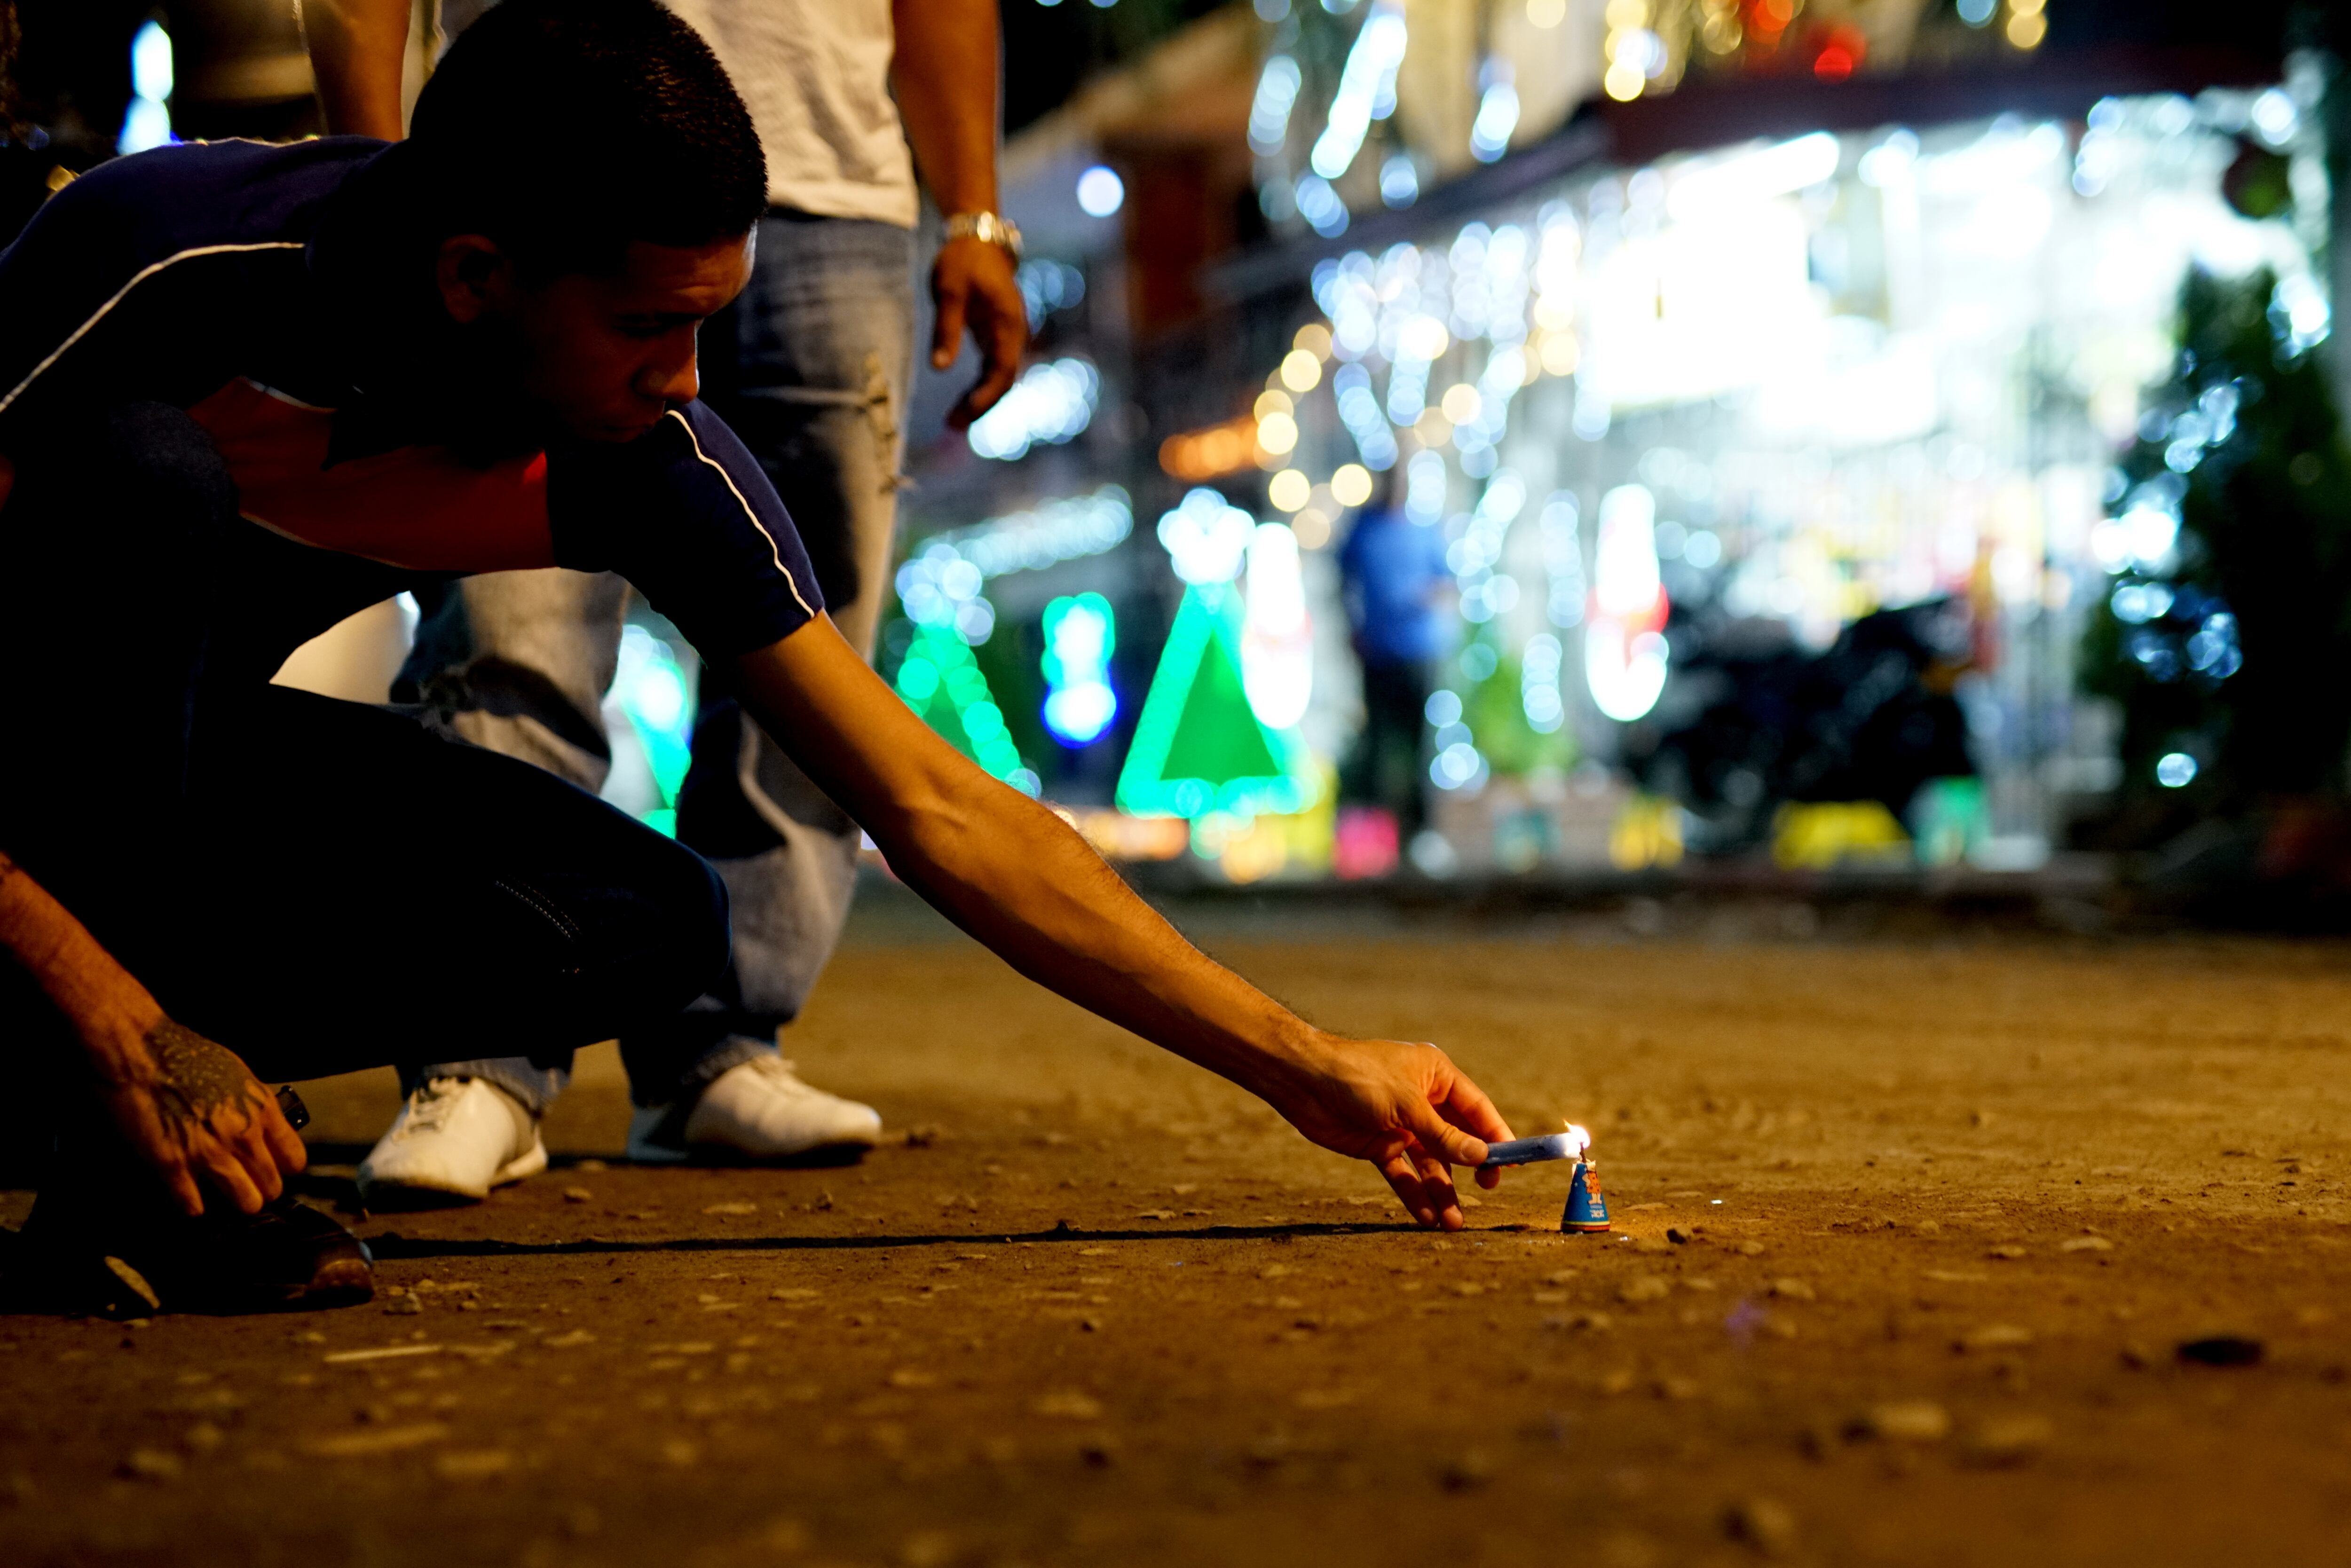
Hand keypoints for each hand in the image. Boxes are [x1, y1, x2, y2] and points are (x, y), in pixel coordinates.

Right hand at [97, 1019, 306, 1216]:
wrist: (140, 1050)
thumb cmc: (185, 1054)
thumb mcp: (237, 1074)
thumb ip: (253, 1106)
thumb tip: (262, 1128)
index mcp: (262, 1109)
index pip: (294, 1159)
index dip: (283, 1169)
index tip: (272, 1170)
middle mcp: (243, 1134)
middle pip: (272, 1187)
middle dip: (260, 1191)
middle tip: (245, 1188)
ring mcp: (209, 1153)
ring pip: (245, 1203)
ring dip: (234, 1204)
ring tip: (222, 1197)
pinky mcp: (172, 1166)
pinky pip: (194, 1206)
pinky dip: (192, 1207)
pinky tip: (187, 1198)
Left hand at [930, 236, 1028, 430]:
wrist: (979, 241)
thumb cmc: (962, 261)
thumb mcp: (948, 291)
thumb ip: (946, 329)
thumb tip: (938, 368)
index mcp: (1008, 322)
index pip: (1002, 367)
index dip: (987, 393)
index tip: (967, 411)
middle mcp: (1014, 333)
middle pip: (1004, 380)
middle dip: (981, 405)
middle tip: (952, 425)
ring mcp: (1008, 337)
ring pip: (1000, 378)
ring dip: (980, 401)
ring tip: (953, 422)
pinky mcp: (998, 338)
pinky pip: (993, 370)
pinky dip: (980, 389)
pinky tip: (962, 403)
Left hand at [1261, 1035, 1512, 1230]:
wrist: (1303, 1083)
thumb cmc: (1359, 1078)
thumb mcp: (1407, 1106)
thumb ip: (1445, 1135)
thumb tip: (1483, 1157)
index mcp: (1436, 1075)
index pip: (1477, 1109)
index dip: (1497, 1136)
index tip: (1514, 1164)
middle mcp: (1422, 1100)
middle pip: (1457, 1139)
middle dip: (1472, 1168)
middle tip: (1487, 1192)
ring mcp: (1401, 1125)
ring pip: (1431, 1163)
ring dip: (1443, 1192)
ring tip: (1453, 1223)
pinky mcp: (1380, 1144)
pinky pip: (1404, 1174)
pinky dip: (1415, 1194)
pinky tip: (1426, 1218)